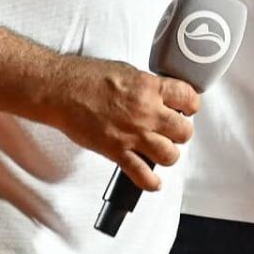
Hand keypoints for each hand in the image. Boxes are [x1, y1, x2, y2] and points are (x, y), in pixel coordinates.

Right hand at [44, 56, 200, 191]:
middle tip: (174, 130)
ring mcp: (133, 135)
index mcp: (150, 88)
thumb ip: (147, 86)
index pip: (189, 98)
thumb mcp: (127, 71)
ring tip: (162, 149)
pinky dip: (151, 182)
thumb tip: (160, 94)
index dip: (192, 104)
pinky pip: (142, 175)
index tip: (188, 108)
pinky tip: (154, 181)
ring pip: (169, 155)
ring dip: (169, 154)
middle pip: (184, 131)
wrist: (61, 92)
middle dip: (182, 132)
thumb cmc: (87, 77)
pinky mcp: (117, 152)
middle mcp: (146, 113)